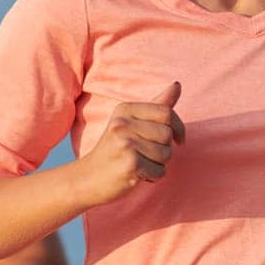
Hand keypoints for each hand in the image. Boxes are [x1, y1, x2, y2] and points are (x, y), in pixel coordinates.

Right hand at [74, 81, 186, 207]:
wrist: (86, 179)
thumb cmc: (114, 150)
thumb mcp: (131, 122)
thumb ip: (156, 105)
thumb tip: (177, 85)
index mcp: (124, 109)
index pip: (167, 113)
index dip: (178, 128)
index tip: (178, 140)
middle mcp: (123, 123)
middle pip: (167, 134)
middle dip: (164, 149)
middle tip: (145, 155)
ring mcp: (126, 144)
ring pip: (166, 154)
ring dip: (158, 164)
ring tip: (139, 164)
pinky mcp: (130, 164)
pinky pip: (160, 171)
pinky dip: (153, 177)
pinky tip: (137, 175)